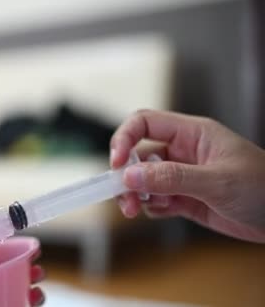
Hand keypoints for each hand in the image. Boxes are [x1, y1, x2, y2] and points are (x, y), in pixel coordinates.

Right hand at [110, 109, 264, 242]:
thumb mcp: (217, 181)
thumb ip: (172, 177)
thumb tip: (130, 175)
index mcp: (193, 134)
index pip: (145, 123)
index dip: (125, 139)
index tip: (116, 164)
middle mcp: (183, 151)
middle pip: (138, 154)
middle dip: (126, 174)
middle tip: (125, 198)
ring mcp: (183, 176)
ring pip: (143, 179)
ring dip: (136, 194)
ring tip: (137, 210)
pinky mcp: (186, 199)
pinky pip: (156, 199)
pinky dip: (152, 207)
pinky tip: (164, 212)